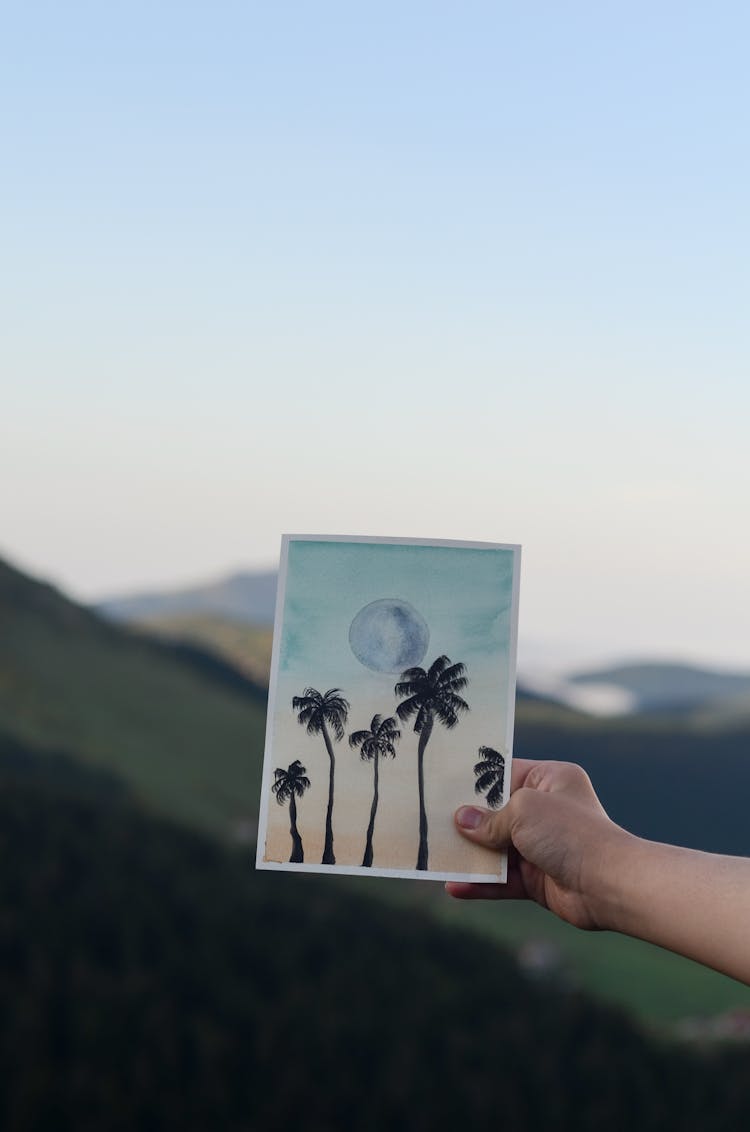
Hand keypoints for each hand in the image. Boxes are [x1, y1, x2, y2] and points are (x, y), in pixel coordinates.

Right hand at [446, 759, 630, 930]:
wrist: (608, 883)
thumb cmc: (570, 833)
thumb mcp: (523, 811)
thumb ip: (488, 818)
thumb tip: (461, 821)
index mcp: (551, 779)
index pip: (505, 774)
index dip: (475, 781)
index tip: (443, 784)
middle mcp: (547, 810)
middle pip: (497, 813)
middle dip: (467, 821)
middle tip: (431, 820)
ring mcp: (542, 845)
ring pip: (496, 848)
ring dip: (470, 855)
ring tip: (437, 856)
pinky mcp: (539, 878)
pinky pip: (503, 879)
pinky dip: (481, 884)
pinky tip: (455, 887)